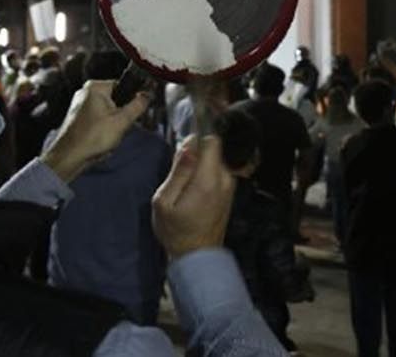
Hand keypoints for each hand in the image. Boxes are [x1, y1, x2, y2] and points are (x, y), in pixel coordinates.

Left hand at [41, 80, 150, 182]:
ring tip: (107, 136)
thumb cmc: (91, 138)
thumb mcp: (122, 121)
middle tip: (118, 128)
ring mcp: (80, 105)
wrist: (69, 157)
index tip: (132, 114)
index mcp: (95, 87)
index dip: (131, 101)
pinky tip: (100, 139)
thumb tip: (147, 96)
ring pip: (108, 112)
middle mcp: (85, 92)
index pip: (123, 86)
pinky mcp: (78, 117)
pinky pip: (98, 119)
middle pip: (116, 100)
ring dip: (113, 124)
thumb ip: (138, 106)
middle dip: (121, 116)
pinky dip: (102, 129)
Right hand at [152, 136, 235, 258]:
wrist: (198, 256)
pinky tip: (194, 190)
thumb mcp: (164, 202)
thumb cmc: (176, 231)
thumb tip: (189, 145)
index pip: (212, 141)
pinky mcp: (230, 193)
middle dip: (197, 152)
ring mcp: (230, 186)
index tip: (182, 149)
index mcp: (208, 180)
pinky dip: (207, 173)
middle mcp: (225, 179)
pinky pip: (219, 171)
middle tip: (179, 170)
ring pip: (217, 160)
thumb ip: (178, 171)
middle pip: (215, 149)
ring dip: (202, 164)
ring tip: (185, 183)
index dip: (197, 138)